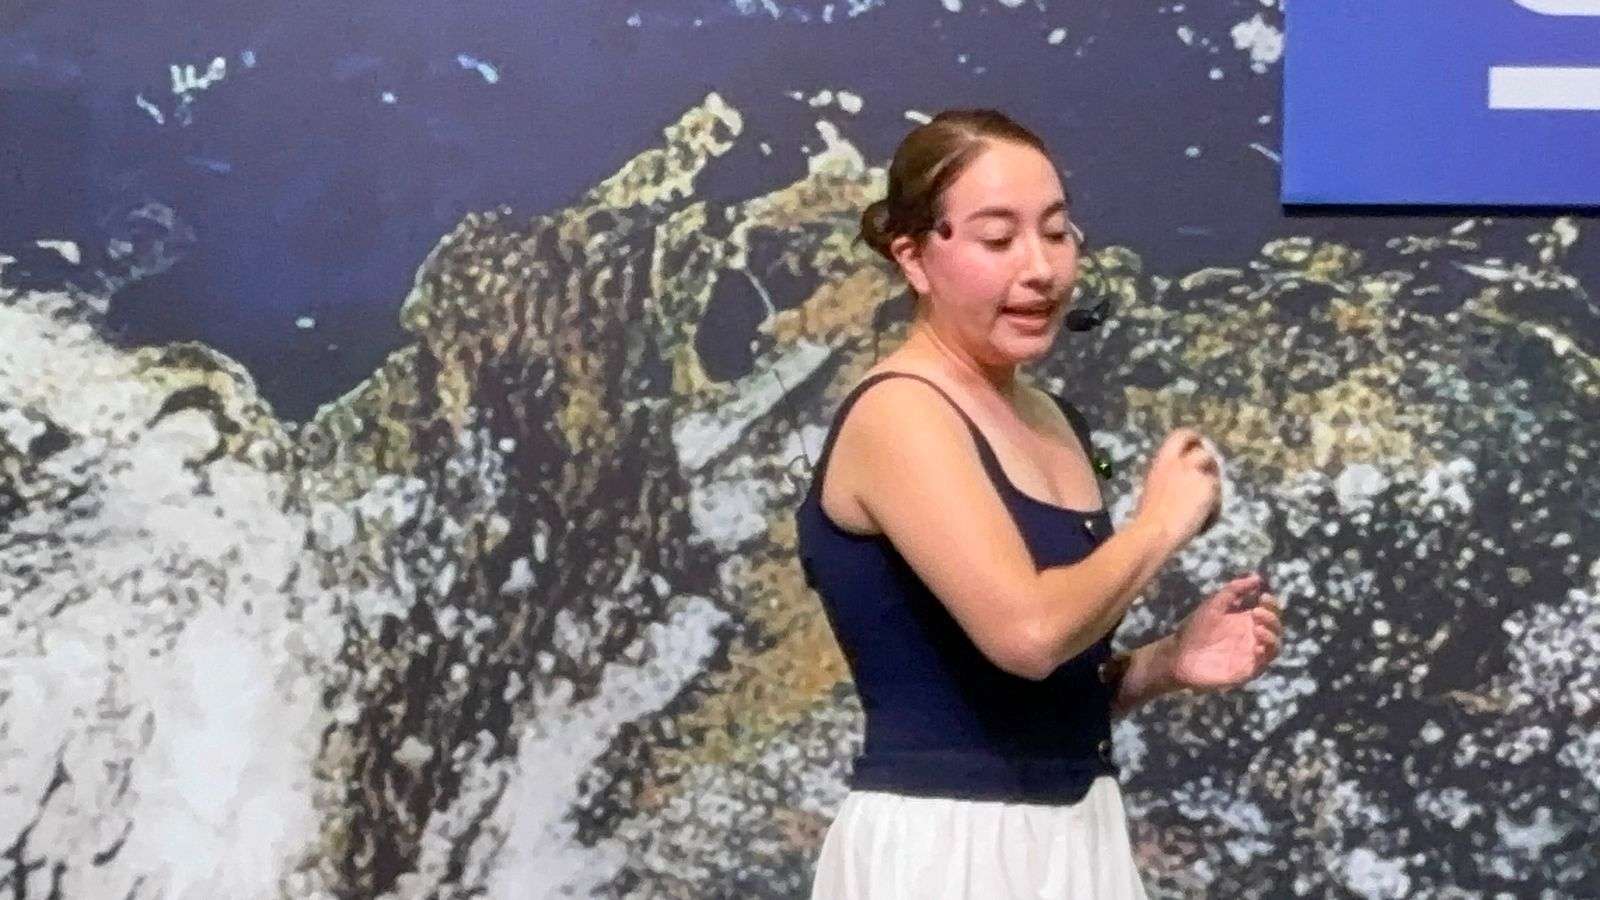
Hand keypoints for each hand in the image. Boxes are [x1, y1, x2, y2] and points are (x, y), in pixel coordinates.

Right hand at [1134, 428, 1222, 549]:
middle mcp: (1180, 462)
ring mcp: (1196, 473)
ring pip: (1214, 477)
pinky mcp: (1210, 487)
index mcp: (1162, 462)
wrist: (1154, 531)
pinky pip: (1217, 499)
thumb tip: (1180, 489)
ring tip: (1204, 513)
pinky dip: (1212, 513)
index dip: (1192, 439)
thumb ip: (1167, 482)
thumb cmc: (1146, 519)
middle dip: (1210, 459)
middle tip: (1212, 473)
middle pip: (1203, 451)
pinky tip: (1201, 527)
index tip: (1198, 445)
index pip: (1179, 436)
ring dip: (1213, 492)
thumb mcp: (1152, 492)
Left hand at [1168, 573, 1281, 691]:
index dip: (1272, 603)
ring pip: (1274, 647)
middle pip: (1276, 628)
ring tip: (1257, 628)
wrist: (1178, 655)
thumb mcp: (1213, 604)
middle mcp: (1251, 637)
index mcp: (1246, 621)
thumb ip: (1234, 590)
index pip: (1270, 612)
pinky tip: (1256, 646)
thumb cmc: (1194, 630)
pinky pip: (1263, 665)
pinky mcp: (1245, 671)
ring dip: (1271, 636)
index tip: (1264, 595)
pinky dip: (1264, 655)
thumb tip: (1257, 577)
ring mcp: (1250, 655)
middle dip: (1272, 618)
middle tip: (1257, 612)